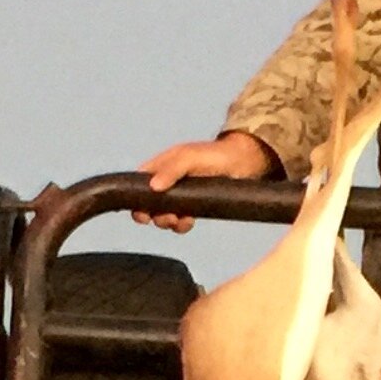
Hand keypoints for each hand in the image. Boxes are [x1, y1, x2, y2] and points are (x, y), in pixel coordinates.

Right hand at [136, 131, 275, 229]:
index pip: (139, 183)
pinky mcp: (194, 206)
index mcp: (162, 165)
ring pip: (164, 214)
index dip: (136, 198)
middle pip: (149, 203)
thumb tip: (153, 187)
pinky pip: (180, 220)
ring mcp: (181, 194)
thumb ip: (171, 169)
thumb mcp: (189, 158)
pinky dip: (181, 224)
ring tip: (180, 220)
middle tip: (167, 218)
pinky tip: (188, 221)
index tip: (141, 213)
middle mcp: (168, 181)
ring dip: (168, 221)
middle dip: (154, 214)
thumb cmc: (214, 155)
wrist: (244, 163)